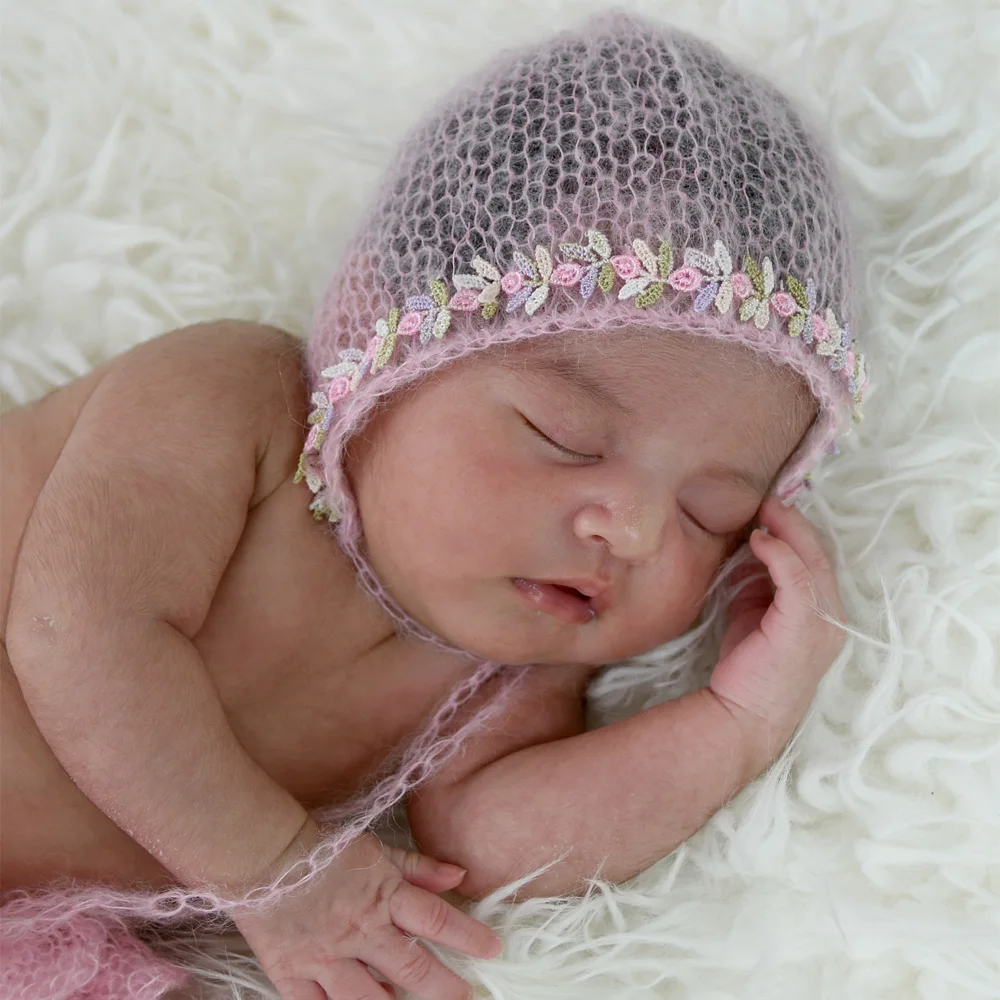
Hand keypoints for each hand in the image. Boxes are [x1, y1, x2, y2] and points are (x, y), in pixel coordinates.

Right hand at [231, 819, 501, 999]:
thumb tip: (458, 874)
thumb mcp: (376, 849)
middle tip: (465, 995)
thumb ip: (418, 867)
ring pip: (370, 998)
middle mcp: (359, 930)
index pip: (436, 919)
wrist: (262, 853)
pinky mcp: (292, 975)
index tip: (493, 950)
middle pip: (412, 967)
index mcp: (382, 894)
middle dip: (445, 987)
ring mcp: (325, 957)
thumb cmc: (322, 849)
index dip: (468, 937)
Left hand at [709, 495, 846, 764]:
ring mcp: (822, 625)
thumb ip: (759, 583)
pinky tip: (759, 540)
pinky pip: (796, 580)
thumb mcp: (754, 614)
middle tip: (770, 500)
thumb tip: (752, 548)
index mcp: (823, 616)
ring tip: (766, 510)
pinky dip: (779, 554)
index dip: (798, 533)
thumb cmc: (747, 667)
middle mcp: (832, 619)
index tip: (773, 510)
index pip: (817, 563)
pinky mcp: (802, 629)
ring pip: (813, 563)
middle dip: (795, 523)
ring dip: (789, 531)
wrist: (739, 715)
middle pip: (820, 556)